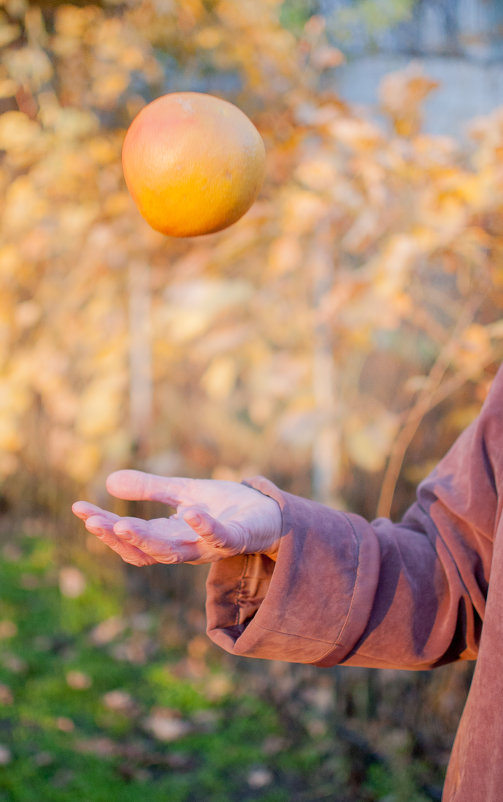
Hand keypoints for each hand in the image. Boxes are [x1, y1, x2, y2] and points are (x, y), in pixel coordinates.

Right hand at [72, 470, 281, 565]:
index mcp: (170, 537)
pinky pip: (220, 538)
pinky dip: (205, 527)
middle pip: (146, 550)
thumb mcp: (182, 491)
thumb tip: (108, 481)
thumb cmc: (226, 506)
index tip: (78, 509)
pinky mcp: (238, 538)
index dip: (104, 527)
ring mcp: (211, 546)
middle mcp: (186, 547)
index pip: (130, 538)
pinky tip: (191, 511)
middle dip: (118, 538)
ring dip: (148, 540)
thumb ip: (149, 489)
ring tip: (124, 523)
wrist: (270, 513)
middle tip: (93, 522)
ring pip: (175, 552)